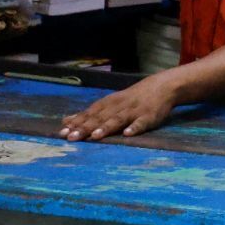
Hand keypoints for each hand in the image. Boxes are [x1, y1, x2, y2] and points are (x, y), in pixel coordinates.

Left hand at [60, 77, 178, 140]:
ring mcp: (134, 111)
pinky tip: (128, 134)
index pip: (89, 113)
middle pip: (100, 117)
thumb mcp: (110, 102)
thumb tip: (65, 121)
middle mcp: (118, 106)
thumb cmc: (131, 98)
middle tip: (72, 137)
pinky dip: (135, 128)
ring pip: (118, 119)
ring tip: (95, 136)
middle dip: (86, 127)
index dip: (76, 122)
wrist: (161, 86)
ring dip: (106, 127)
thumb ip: (90, 113)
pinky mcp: (150, 116)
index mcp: (108, 103)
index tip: (63, 132)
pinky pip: (142, 122)